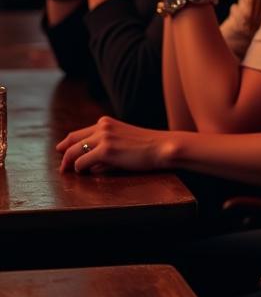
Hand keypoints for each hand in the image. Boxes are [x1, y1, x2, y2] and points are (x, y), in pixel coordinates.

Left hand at [56, 116, 173, 173]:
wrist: (162, 147)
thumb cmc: (146, 147)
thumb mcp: (123, 139)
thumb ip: (104, 146)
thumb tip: (88, 165)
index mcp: (106, 122)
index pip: (77, 133)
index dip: (67, 145)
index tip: (63, 155)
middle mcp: (102, 127)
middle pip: (71, 141)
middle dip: (63, 156)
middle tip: (62, 169)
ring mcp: (103, 138)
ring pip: (72, 152)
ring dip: (70, 165)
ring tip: (71, 174)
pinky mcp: (106, 150)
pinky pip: (81, 163)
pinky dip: (80, 170)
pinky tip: (87, 173)